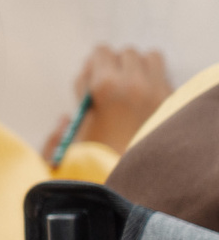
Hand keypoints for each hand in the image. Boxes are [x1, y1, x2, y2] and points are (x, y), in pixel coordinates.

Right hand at [50, 44, 173, 156]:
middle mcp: (135, 82)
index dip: (92, 69)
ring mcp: (159, 91)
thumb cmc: (99, 164)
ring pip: (151, 58)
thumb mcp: (66, 145)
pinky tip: (146, 104)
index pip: (100, 52)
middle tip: (109, 90)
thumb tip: (73, 108)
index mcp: (105, 86)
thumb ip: (64, 121)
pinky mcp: (174, 103)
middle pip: (126, 52)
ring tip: (130, 91)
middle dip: (115, 66)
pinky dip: (156, 83)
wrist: (138, 187)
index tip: (90, 88)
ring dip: (139, 69)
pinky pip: (166, 78)